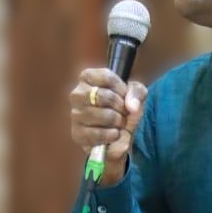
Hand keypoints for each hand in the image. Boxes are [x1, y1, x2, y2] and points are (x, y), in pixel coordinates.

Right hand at [69, 69, 147, 185]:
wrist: (119, 132)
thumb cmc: (123, 106)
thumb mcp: (135, 93)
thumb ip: (137, 92)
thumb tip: (132, 106)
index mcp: (87, 77)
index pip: (107, 78)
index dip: (122, 89)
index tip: (125, 96)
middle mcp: (76, 94)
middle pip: (104, 97)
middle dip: (121, 107)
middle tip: (124, 112)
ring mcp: (75, 115)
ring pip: (103, 116)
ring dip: (119, 121)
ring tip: (120, 123)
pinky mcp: (77, 134)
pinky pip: (98, 134)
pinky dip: (112, 135)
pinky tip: (114, 133)